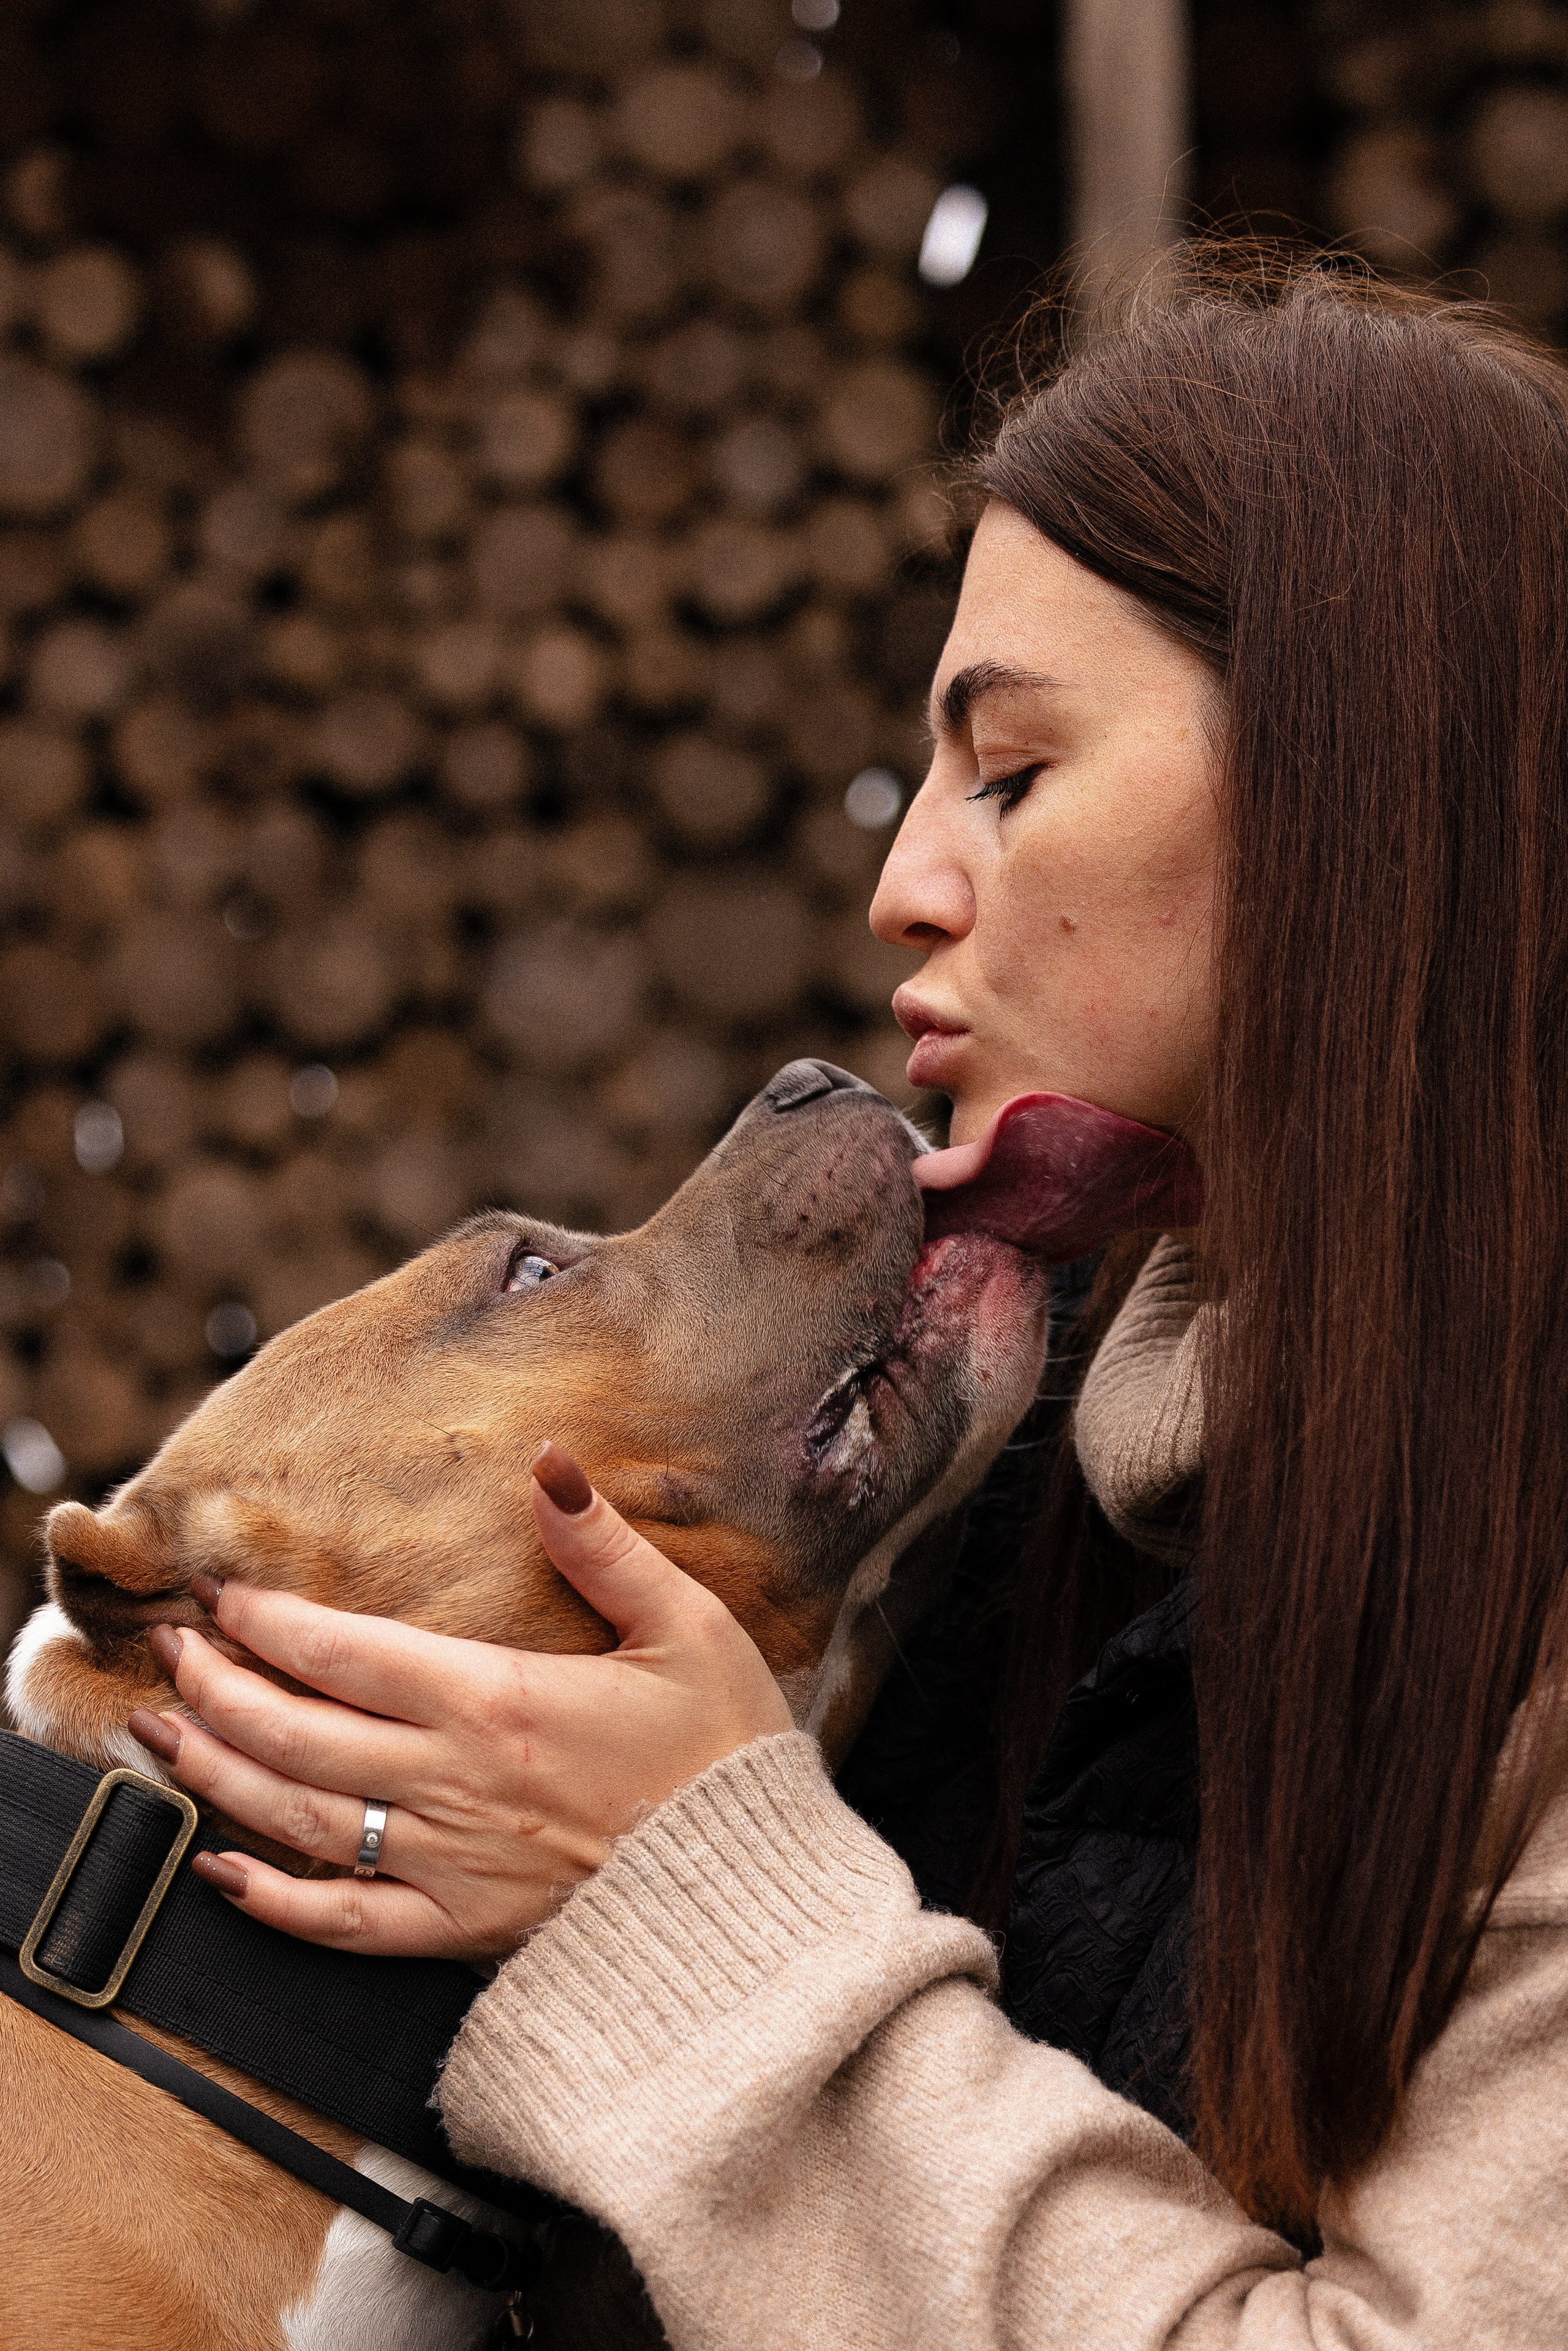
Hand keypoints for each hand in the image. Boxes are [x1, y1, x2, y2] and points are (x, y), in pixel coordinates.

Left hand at [127, 1444, 793, 1960]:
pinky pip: (345, 1924)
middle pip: (297, 1732)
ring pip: (299, 1818)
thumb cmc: (728, 1758)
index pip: (348, 1653)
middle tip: (167, 1650)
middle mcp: (455, 1784)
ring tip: (161, 1733)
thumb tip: (549, 1462)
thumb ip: (606, 1547)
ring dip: (217, 1773)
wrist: (760, 1904)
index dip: (271, 1621)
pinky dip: (273, 1901)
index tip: (222, 1594)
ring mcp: (451, 1866)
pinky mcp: (463, 1932)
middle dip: (217, 1686)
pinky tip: (222, 1870)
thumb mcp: (688, 1629)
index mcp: (500, 1703)